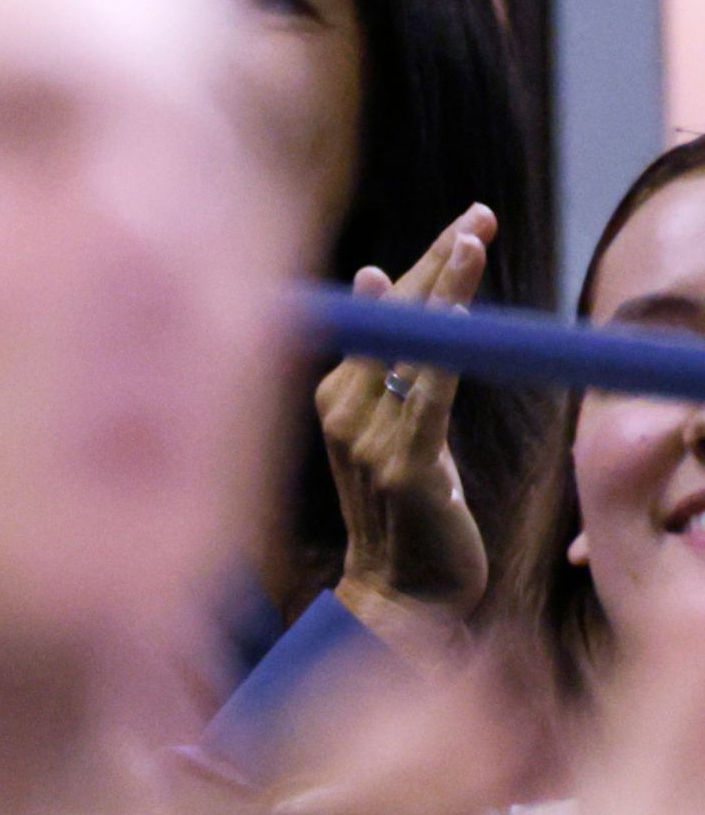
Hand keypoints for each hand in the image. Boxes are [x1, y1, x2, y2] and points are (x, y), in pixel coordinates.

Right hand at [323, 206, 497, 649]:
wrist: (401, 599)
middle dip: (436, 258)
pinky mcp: (403, 465)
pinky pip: (428, 391)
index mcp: (333, 395)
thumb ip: (399, 379)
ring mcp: (365, 436)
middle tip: (480, 215)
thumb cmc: (411, 519)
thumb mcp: (401, 439)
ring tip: (473, 239)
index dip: (422, 264)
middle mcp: (340, 407)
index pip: (380, 313)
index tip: (465, 226)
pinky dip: (442, 344)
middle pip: (391, 314)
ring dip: (443, 285)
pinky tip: (460, 310)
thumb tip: (394, 295)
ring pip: (407, 342)